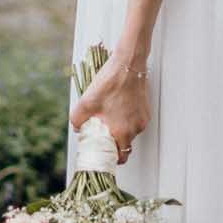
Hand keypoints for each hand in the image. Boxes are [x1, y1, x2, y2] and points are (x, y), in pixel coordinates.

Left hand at [70, 50, 151, 166]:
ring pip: (130, 132)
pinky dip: (126, 119)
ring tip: (108, 118)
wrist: (128, 64)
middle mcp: (135, 128)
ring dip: (120, 130)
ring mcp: (142, 119)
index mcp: (122, 131)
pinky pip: (135, 121)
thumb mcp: (86, 102)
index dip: (111, 158)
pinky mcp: (145, 110)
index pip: (121, 157)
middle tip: (102, 135)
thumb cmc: (110, 83)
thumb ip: (77, 120)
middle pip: (125, 145)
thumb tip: (77, 128)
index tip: (104, 155)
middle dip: (114, 143)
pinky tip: (117, 108)